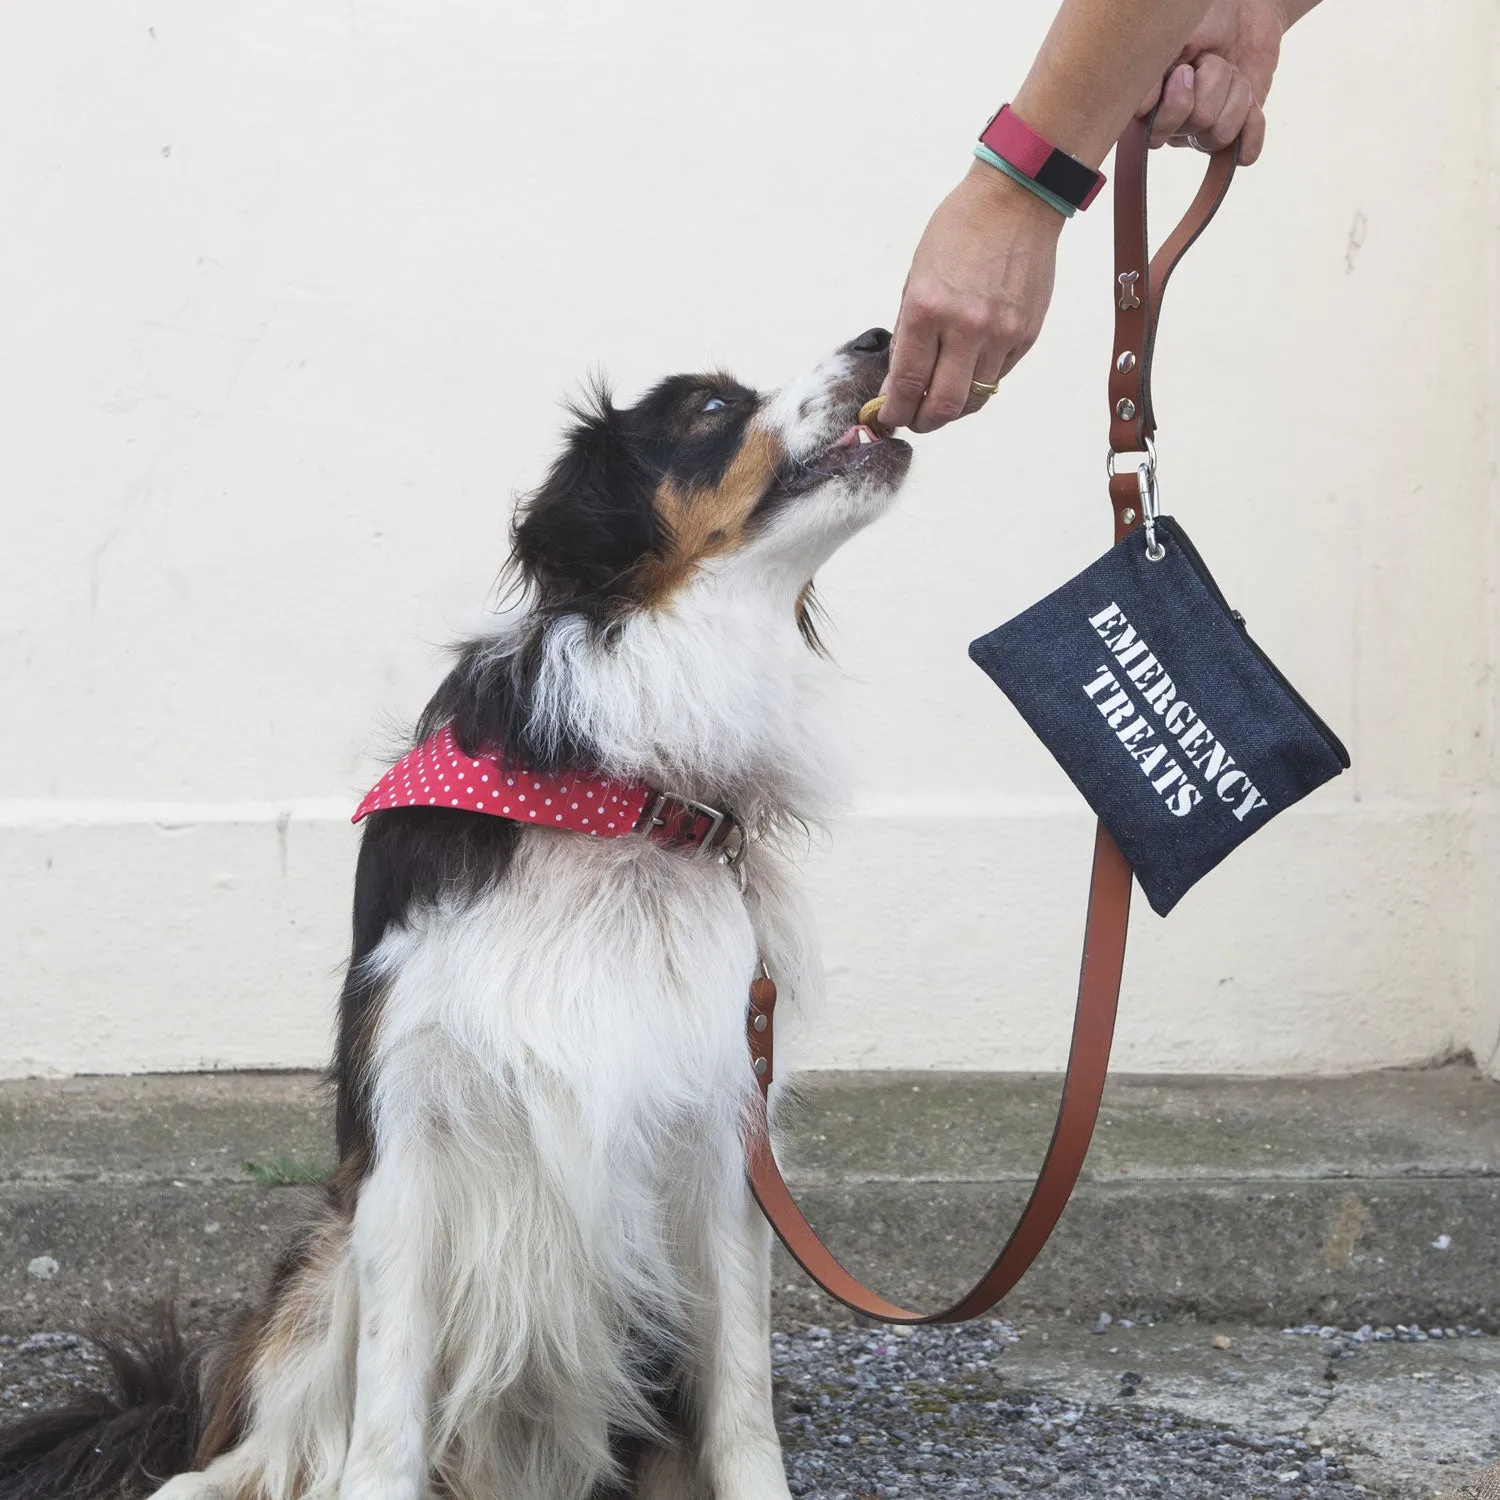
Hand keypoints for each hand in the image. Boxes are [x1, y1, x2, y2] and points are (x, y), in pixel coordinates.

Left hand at [879, 163, 1062, 432]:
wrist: (1016, 201)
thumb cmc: (959, 231)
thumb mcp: (917, 278)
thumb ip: (910, 334)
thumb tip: (901, 381)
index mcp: (927, 310)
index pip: (907, 383)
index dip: (894, 411)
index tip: (887, 417)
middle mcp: (966, 327)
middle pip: (942, 406)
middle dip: (922, 422)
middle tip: (912, 420)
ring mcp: (1000, 334)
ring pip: (973, 400)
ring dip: (951, 410)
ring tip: (937, 403)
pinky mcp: (1025, 335)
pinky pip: (997, 378)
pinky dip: (978, 386)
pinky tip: (966, 375)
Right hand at [1136, 0, 1291, 163]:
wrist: (1246, 14)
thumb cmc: (1207, 22)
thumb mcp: (1177, 37)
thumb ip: (1155, 71)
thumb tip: (1141, 109)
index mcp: (1151, 106)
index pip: (1155, 133)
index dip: (1176, 101)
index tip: (1183, 69)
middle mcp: (1173, 126)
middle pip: (1198, 122)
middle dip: (1214, 82)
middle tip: (1209, 61)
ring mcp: (1202, 134)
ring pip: (1222, 133)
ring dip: (1236, 91)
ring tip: (1229, 70)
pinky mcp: (1233, 138)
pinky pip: (1244, 155)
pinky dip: (1253, 129)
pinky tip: (1250, 107)